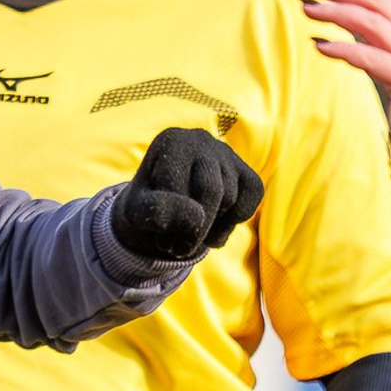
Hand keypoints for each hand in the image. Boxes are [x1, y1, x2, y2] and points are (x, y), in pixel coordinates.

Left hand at [109, 126, 264, 260]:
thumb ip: (156, 211)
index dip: (174, 224)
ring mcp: (227, 154)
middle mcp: (201, 140)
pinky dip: (235, 220)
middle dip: (197, 230)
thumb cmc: (151, 204)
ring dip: (212, 229)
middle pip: (211, 191)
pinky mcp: (246, 170)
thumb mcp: (139, 210)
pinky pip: (251, 197)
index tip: (165, 244)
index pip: (179, 186)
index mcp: (171, 141)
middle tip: (181, 250)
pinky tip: (215, 223)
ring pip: (230, 199)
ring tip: (192, 234)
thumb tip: (197, 217)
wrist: (167, 198)